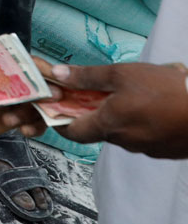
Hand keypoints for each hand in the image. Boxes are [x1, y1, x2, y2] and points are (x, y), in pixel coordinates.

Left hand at [34, 59, 187, 157]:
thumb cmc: (165, 91)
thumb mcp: (122, 74)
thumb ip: (87, 76)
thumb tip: (57, 75)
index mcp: (109, 125)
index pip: (72, 132)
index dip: (60, 120)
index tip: (58, 106)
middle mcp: (124, 142)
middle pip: (99, 128)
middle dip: (97, 109)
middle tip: (105, 88)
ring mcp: (146, 148)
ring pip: (124, 130)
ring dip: (123, 113)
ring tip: (140, 91)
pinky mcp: (164, 150)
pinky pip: (145, 134)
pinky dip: (143, 120)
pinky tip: (157, 103)